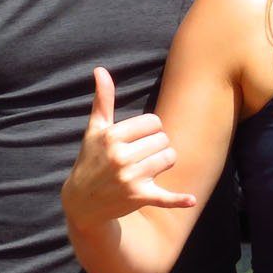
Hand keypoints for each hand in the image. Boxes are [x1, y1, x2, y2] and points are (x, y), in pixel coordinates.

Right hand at [61, 68, 195, 225]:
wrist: (82, 202)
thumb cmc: (91, 159)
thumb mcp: (95, 129)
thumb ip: (103, 99)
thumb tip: (100, 70)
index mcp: (112, 136)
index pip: (154, 122)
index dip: (150, 129)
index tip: (137, 139)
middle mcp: (121, 157)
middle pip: (164, 139)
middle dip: (156, 146)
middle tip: (140, 155)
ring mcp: (131, 178)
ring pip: (169, 158)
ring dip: (163, 162)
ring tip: (147, 168)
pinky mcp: (139, 197)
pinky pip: (165, 197)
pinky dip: (179, 200)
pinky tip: (191, 200)